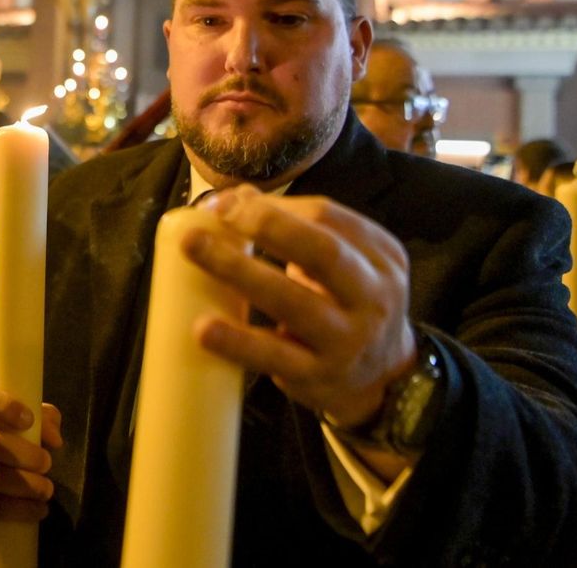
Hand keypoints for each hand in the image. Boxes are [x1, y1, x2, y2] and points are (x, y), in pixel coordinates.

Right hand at [0, 384, 63, 533]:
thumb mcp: (14, 423)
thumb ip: (40, 420)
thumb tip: (54, 438)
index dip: (5, 406)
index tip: (30, 420)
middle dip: (26, 455)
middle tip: (47, 463)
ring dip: (26, 485)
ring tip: (47, 489)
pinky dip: (19, 510)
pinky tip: (38, 509)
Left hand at [191, 187, 417, 429]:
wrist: (381, 377)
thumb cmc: (346, 303)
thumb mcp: (339, 261)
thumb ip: (294, 227)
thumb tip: (231, 199)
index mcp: (381, 255)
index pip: (326, 216)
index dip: (272, 206)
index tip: (225, 204)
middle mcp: (374, 296)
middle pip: (321, 251)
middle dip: (266, 225)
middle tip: (216, 213)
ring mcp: (348, 340)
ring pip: (293, 301)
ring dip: (238, 271)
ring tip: (194, 249)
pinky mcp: (317, 376)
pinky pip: (273, 357)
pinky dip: (236, 342)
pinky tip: (203, 328)